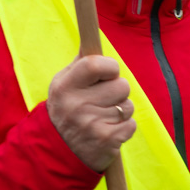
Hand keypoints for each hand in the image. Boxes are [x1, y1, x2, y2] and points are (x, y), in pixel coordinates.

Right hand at [46, 55, 135, 171]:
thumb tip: (92, 37)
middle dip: (118, 91)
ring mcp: (92, 125)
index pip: (96, 65)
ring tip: (103, 117)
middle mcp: (76, 105)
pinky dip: (124, 128)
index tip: (109, 72)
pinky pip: (131, 125)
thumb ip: (80, 63)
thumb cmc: (66, 109)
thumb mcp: (62, 84)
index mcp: (65, 86)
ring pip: (128, 106)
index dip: (110, 66)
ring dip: (121, 111)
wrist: (57, 153)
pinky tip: (108, 131)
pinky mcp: (106, 141)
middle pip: (121, 86)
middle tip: (104, 99)